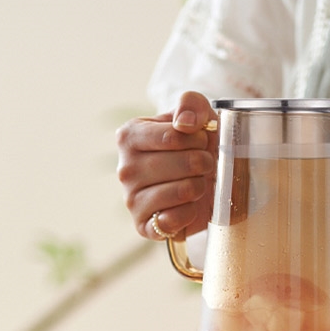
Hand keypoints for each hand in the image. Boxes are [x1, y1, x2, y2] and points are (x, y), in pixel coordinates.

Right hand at [116, 90, 216, 240]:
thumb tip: (184, 123)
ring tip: (197, 183)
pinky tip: (189, 206)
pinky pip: (173, 222)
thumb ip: (191, 104)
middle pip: (180, 164)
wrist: (205, 182)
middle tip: (203, 164)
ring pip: (181, 192)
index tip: (201, 141)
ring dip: (199, 187)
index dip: (198, 139)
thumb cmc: (197, 146)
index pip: (172, 136)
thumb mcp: (198, 115)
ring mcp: (131, 200)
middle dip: (203, 163)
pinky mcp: (142, 227)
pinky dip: (190, 214)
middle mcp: (124, 168)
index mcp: (129, 136)